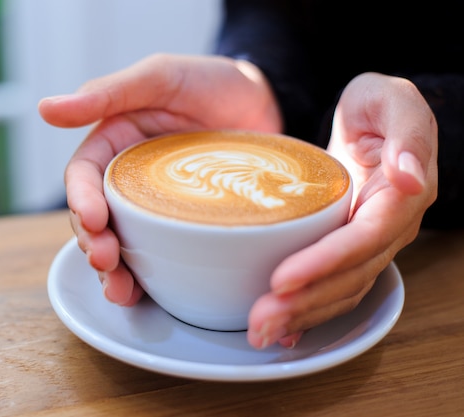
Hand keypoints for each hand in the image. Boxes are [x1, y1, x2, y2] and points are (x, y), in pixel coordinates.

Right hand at [38, 53, 282, 305]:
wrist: (262, 102)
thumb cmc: (208, 82)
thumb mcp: (158, 77)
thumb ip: (107, 93)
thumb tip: (46, 109)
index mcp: (112, 145)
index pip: (83, 178)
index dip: (80, 201)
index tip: (94, 220)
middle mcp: (126, 180)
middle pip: (95, 218)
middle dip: (93, 243)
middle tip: (106, 262)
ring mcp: (154, 205)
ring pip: (121, 242)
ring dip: (113, 271)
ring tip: (120, 291)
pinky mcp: (181, 224)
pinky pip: (158, 252)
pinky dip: (146, 277)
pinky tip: (143, 295)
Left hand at [247, 72, 437, 348]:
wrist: (371, 120)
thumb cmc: (377, 105)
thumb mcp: (391, 100)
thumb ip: (408, 133)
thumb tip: (408, 179)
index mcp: (399, 197)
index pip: (363, 239)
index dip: (325, 262)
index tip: (282, 279)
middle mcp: (389, 229)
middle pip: (349, 276)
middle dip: (305, 302)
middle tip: (259, 320)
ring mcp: (370, 243)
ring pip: (342, 290)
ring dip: (302, 315)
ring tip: (261, 332)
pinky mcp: (349, 249)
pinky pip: (335, 287)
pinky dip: (310, 312)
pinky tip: (283, 331)